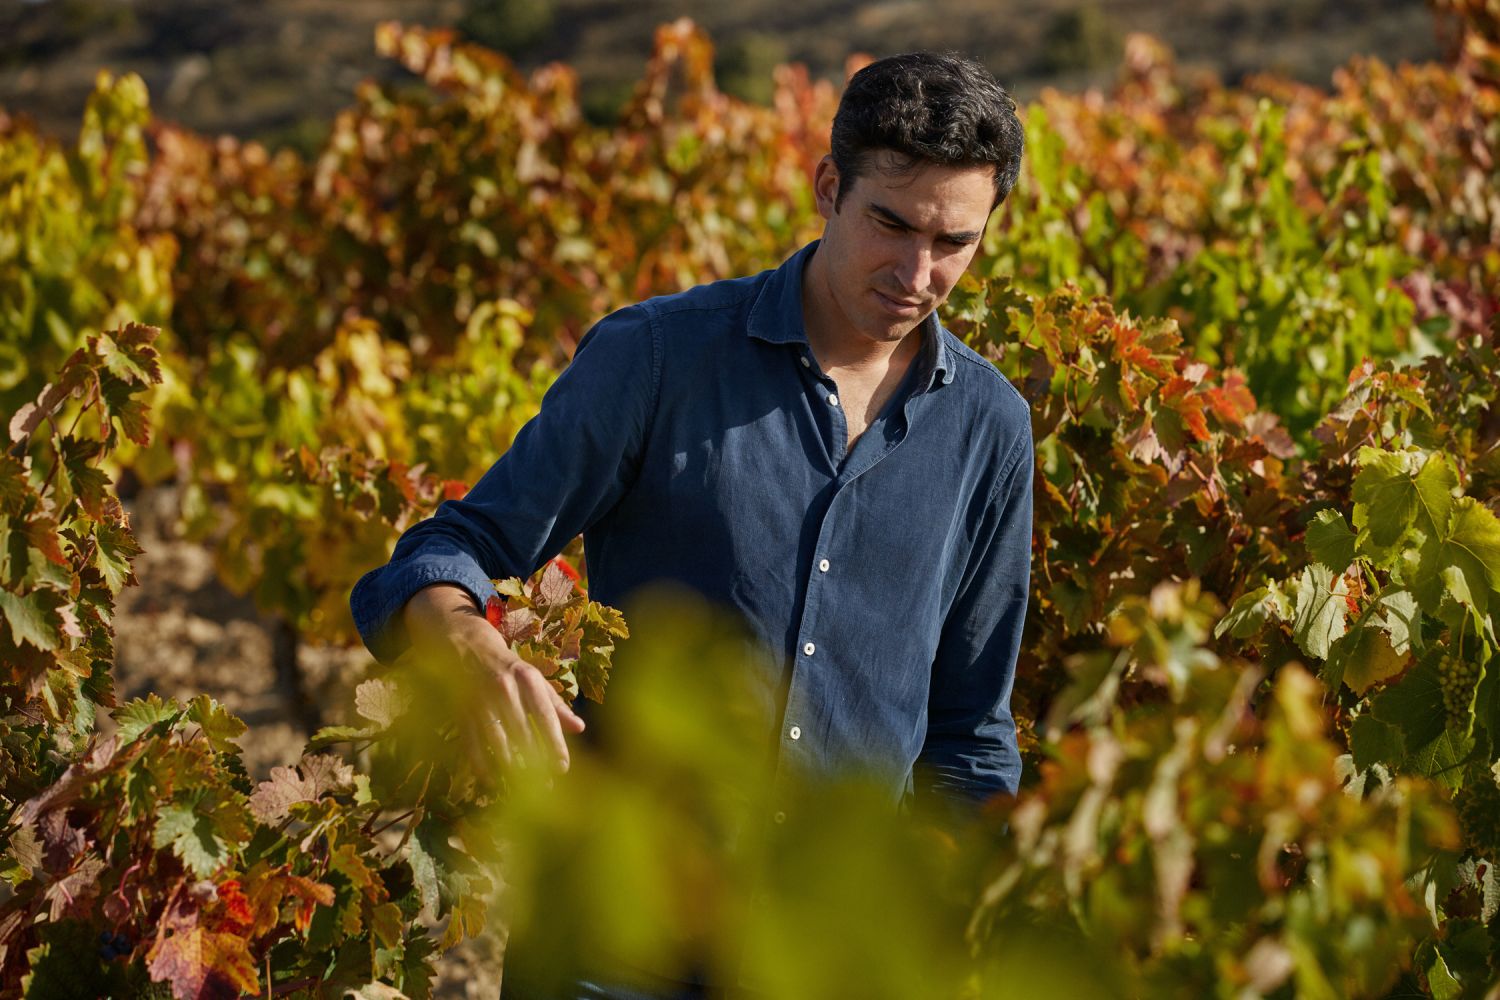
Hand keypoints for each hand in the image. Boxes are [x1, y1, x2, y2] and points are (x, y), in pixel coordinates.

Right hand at [402, 584, 584, 773]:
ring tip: (520, 788)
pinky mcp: (461, 709)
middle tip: (545, 787)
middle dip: (534, 762)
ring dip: (508, 766)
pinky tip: (490, 780)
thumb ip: (556, 705)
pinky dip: (481, 763)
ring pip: (497, 739)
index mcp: (528, 679)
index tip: (563, 768)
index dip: (555, 743)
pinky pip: (472, 742)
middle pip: (522, 732)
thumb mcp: (535, 680)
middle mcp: (505, 688)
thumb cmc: (510, 668)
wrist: (467, 646)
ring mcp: (480, 699)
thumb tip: (580, 728)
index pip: (545, 716)